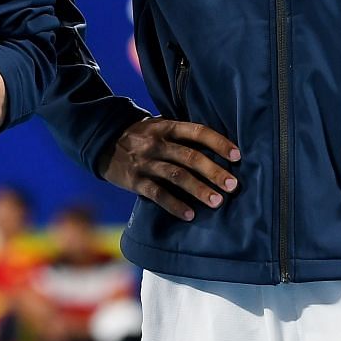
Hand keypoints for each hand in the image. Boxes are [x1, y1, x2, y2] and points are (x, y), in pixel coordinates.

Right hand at [97, 117, 239, 220]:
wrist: (102, 141)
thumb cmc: (141, 135)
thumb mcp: (159, 125)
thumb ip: (182, 134)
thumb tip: (219, 146)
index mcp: (166, 127)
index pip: (197, 132)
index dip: (218, 143)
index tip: (237, 156)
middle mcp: (157, 143)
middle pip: (190, 157)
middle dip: (213, 172)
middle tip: (233, 185)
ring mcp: (145, 162)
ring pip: (176, 177)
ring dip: (199, 190)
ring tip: (217, 202)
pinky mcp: (135, 181)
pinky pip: (158, 194)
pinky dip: (175, 205)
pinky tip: (190, 215)